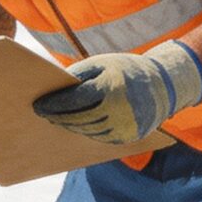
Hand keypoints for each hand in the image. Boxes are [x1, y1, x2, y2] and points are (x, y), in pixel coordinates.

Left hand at [31, 39, 201, 144]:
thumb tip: (54, 90)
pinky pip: (100, 137)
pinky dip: (86, 131)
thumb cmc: (126, 70)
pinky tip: (75, 126)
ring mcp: (124, 127)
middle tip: (42, 115)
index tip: (37, 105)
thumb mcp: (103, 64)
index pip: (73, 101)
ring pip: (88, 130)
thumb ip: (78, 75)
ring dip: (70, 126)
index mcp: (109, 89)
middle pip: (77, 119)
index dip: (53, 105)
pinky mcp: (129, 138)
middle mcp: (117, 111)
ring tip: (56, 120)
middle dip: (58, 117)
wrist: (164, 85)